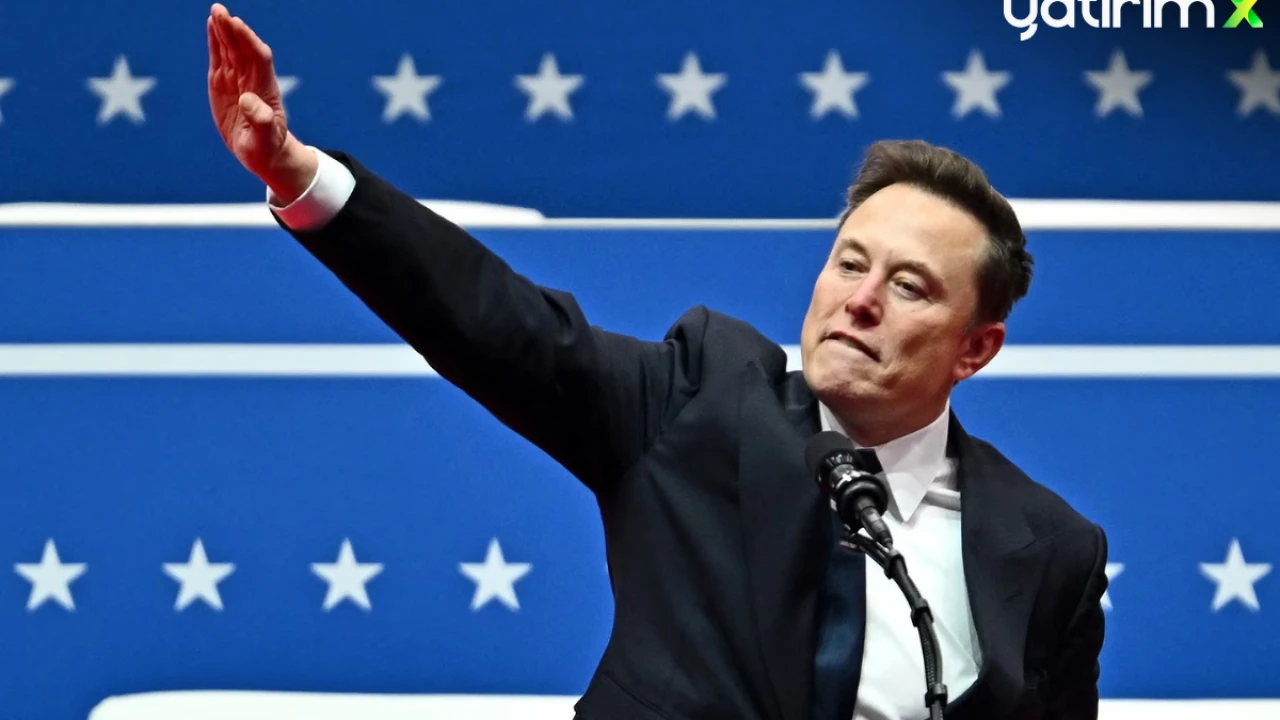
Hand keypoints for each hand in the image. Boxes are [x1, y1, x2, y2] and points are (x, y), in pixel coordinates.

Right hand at [207, 3, 315, 201]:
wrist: (262, 152)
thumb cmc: (266, 148)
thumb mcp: (264, 140)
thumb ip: (260, 120)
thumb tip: (248, 99)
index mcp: (265, 91)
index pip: (258, 59)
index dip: (249, 41)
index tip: (238, 25)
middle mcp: (252, 81)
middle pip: (243, 49)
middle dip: (233, 30)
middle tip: (220, 11)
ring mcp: (237, 80)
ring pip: (231, 50)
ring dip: (223, 30)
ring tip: (216, 11)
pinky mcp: (224, 83)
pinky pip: (220, 58)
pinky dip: (215, 42)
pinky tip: (212, 25)